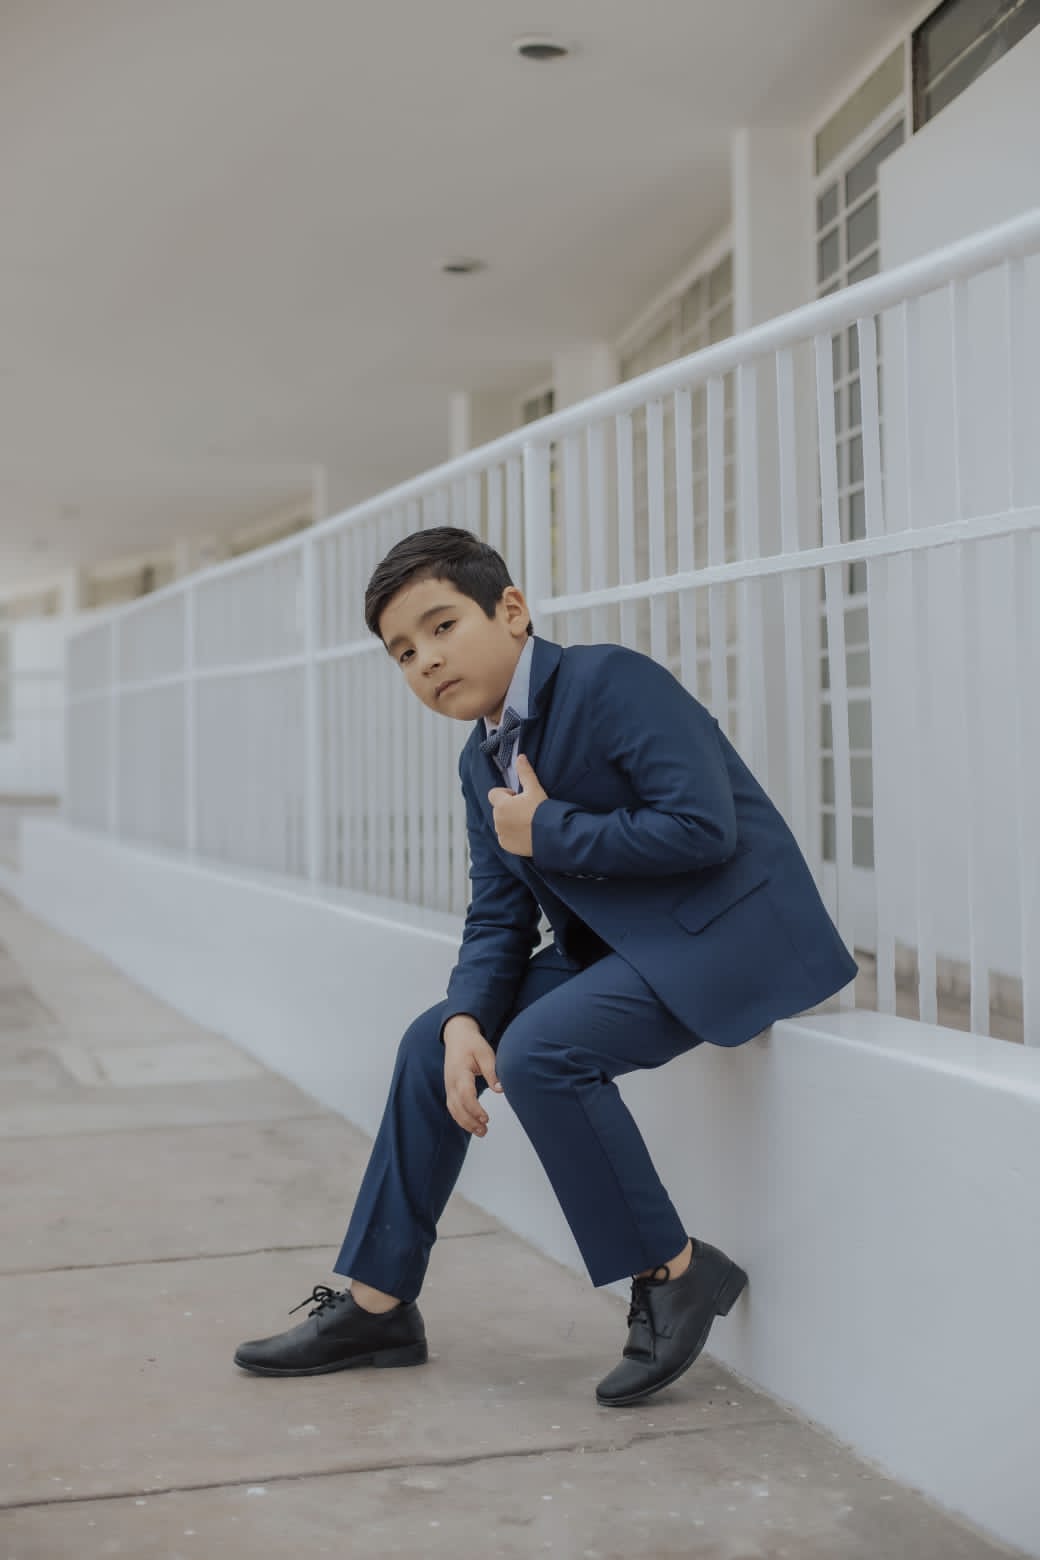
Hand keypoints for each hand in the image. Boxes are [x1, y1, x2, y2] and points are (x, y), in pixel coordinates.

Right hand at [443, 1021, 502, 1137]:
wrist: (457, 1037)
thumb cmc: (472, 1044)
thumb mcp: (486, 1054)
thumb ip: (492, 1071)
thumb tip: (500, 1089)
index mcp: (460, 1072)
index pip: (465, 1094)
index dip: (474, 1108)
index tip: (486, 1118)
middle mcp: (451, 1082)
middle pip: (457, 1106)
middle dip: (470, 1121)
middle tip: (485, 1130)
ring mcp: (449, 1086)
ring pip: (453, 1109)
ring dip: (465, 1123)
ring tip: (481, 1132)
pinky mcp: (450, 1089)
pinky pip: (453, 1107)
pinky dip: (461, 1118)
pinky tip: (472, 1125)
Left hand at [487, 754, 547, 856]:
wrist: (552, 834)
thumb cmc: (542, 810)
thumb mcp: (535, 789)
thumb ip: (525, 773)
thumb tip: (520, 757)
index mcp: (501, 804)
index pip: (494, 794)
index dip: (506, 794)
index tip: (519, 797)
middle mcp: (497, 820)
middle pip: (498, 809)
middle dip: (508, 808)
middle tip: (526, 810)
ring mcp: (501, 834)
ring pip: (501, 823)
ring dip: (509, 821)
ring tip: (527, 822)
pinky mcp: (506, 845)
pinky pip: (505, 837)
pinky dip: (512, 835)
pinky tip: (526, 833)